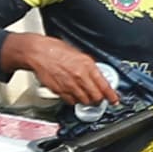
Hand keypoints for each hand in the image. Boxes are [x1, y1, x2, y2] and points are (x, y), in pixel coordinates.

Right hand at [0, 32, 115, 106]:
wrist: (37, 52)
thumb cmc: (55, 50)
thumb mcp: (79, 54)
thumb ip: (89, 67)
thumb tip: (97, 76)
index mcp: (87, 65)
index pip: (104, 85)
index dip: (111, 95)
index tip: (115, 100)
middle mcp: (80, 77)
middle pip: (96, 97)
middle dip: (99, 99)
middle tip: (99, 98)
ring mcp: (69, 85)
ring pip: (84, 101)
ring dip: (87, 101)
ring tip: (86, 97)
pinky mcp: (59, 91)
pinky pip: (71, 101)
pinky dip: (74, 100)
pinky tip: (73, 95)